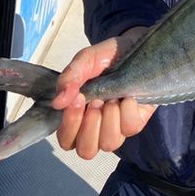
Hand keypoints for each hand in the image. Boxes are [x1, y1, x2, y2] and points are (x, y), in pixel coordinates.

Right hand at [51, 27, 155, 158]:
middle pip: (86, 151)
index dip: (69, 127)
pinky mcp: (137, 122)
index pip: (67, 140)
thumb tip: (58, 102)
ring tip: (111, 99)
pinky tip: (127, 97)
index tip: (77, 100)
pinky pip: (130, 128)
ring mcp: (118, 127)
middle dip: (89, 127)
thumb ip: (70, 78)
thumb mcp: (85, 61)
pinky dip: (127, 111)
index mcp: (78, 117)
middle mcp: (97, 127)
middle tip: (94, 101)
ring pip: (109, 144)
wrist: (136, 44)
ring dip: (108, 119)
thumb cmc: (107, 57)